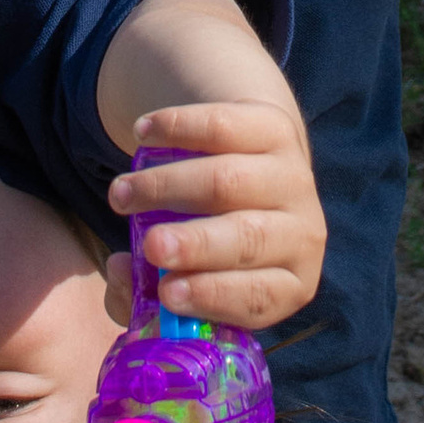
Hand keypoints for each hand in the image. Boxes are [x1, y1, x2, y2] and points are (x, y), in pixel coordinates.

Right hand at [106, 100, 324, 331]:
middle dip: (197, 244)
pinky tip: (142, 135)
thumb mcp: (195, 277)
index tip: (166, 293)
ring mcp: (294, 177)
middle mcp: (303, 234)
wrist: (255, 170)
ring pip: (228, 180)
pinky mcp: (277, 129)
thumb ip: (149, 291)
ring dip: (167, 186)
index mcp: (289, 283)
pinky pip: (224, 126)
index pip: (259, 296)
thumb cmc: (214, 243)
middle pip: (249, 237)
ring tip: (120, 194)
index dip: (213, 295)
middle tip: (152, 246)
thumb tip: (121, 269)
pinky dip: (178, 128)